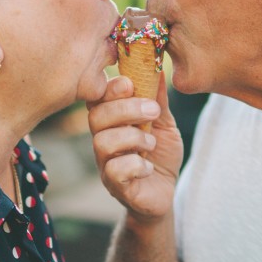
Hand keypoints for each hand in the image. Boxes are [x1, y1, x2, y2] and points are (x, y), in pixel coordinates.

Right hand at [87, 74, 183, 220]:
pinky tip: (148, 166)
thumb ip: (158, 99)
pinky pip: (114, 171)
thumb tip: (157, 68)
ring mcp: (105, 164)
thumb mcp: (164, 123)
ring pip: (103, 142)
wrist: (165, 192)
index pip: (97, 99)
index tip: (130, 84)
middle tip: (153, 111)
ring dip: (132, 137)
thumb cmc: (160, 155)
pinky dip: (136, 164)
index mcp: (111, 122)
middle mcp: (103, 140)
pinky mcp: (115, 186)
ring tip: (151, 142)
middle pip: (96, 118)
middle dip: (125, 109)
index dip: (109, 89)